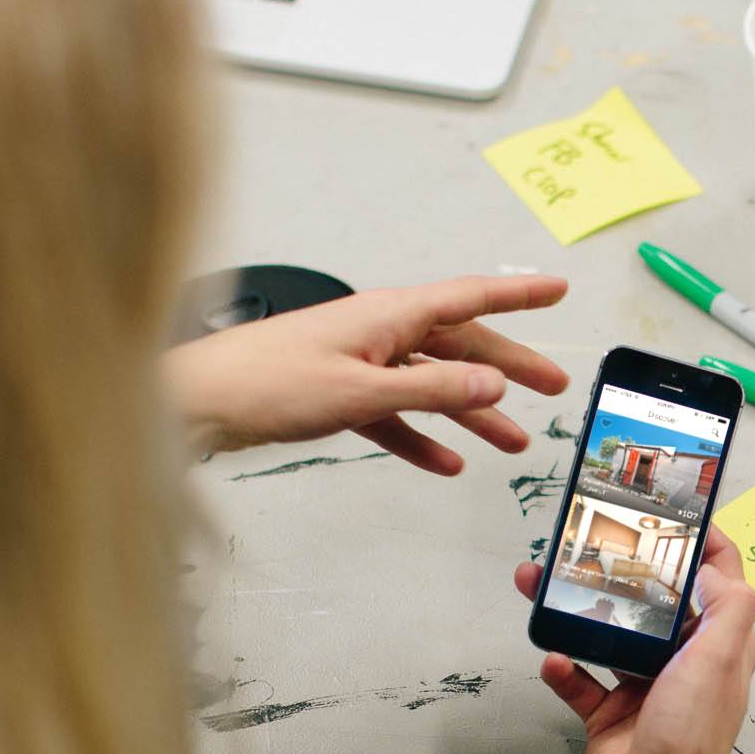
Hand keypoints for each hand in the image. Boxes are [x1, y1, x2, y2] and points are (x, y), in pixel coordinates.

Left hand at [161, 273, 570, 472]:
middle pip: (459, 345)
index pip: (470, 297)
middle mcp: (379, 331)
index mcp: (388, 314)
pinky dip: (421, 438)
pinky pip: (395, 415)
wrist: (196, 402)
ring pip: (431, 385)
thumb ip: (431, 390)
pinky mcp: (338, 394)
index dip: (519, 293)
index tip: (558, 289)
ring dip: (471, 413)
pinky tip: (445, 463)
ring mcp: (359, 362)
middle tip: (552, 387)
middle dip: (508, 366)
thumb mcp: (361, 391)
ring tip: (511, 443)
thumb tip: (493, 386)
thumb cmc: (264, 382)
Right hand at [513, 529, 754, 753]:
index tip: (669, 510)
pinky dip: (563, 666)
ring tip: (542, 584)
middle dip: (621, 568)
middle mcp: (686, 661)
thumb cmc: (690, 738)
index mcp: (720, 646)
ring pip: (608, 633)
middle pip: (654, 600)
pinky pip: (580, 678)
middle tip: (587, 540)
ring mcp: (646, 687)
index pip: (720, 580)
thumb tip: (714, 566)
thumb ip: (729, 608)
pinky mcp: (611, 714)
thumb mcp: (720, 661)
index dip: (702, 542)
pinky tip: (551, 658)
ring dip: (576, 609)